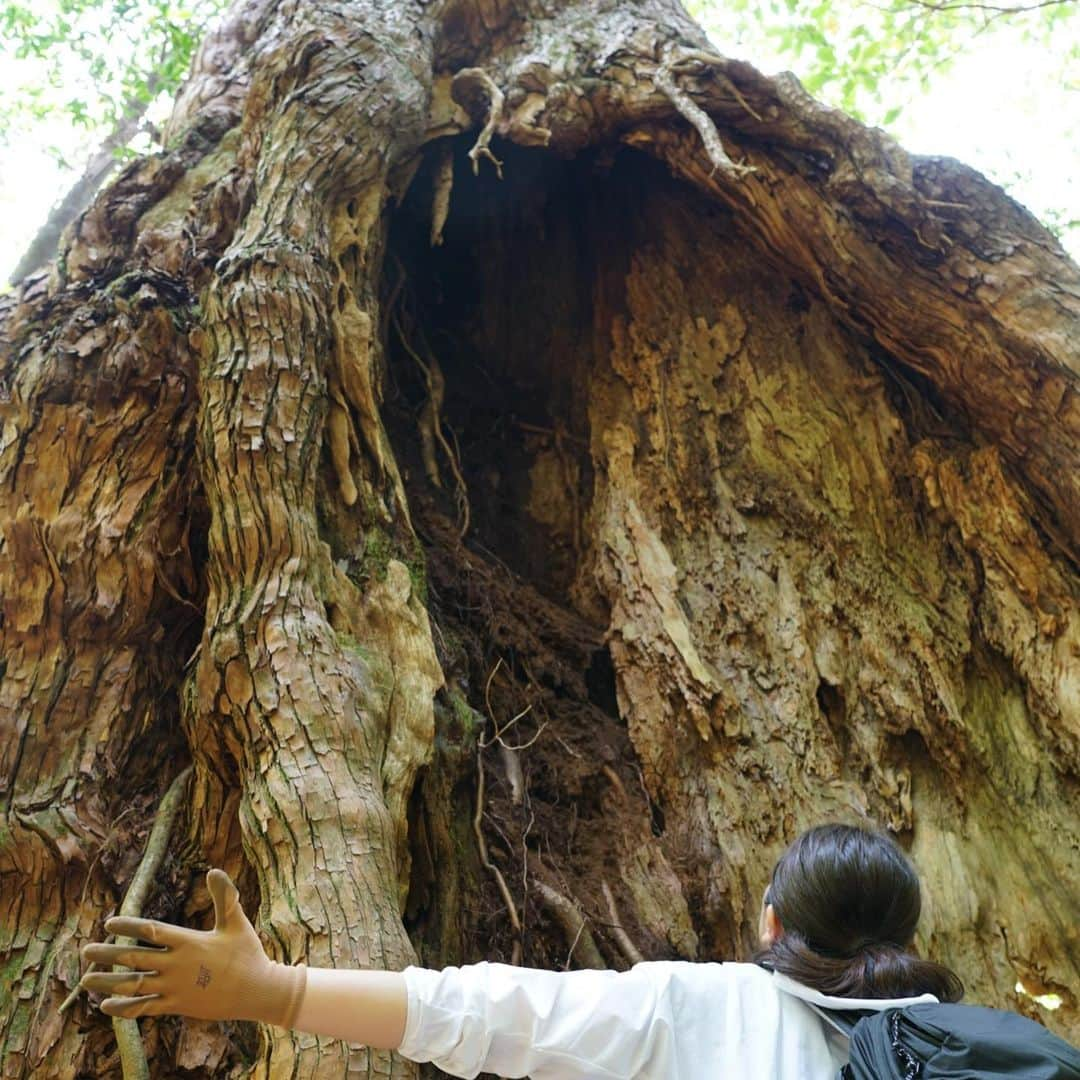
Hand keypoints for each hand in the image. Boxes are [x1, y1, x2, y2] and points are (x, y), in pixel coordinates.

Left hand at [80, 869, 306, 1026]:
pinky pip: (144, 1008)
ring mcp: (174, 988)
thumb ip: (224, 896)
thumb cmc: (247, 953)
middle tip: (85, 951)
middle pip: (134, 958)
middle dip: (107, 954)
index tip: (109, 922)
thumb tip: (214, 869)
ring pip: (133, 985)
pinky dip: (123, 1009)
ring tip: (85, 980)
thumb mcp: (236, 922)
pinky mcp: (176, 1006)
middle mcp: (177, 965)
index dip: (128, 925)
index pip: (151, 930)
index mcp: (189, 941)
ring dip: (107, 983)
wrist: (258, 991)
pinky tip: (105, 1007)